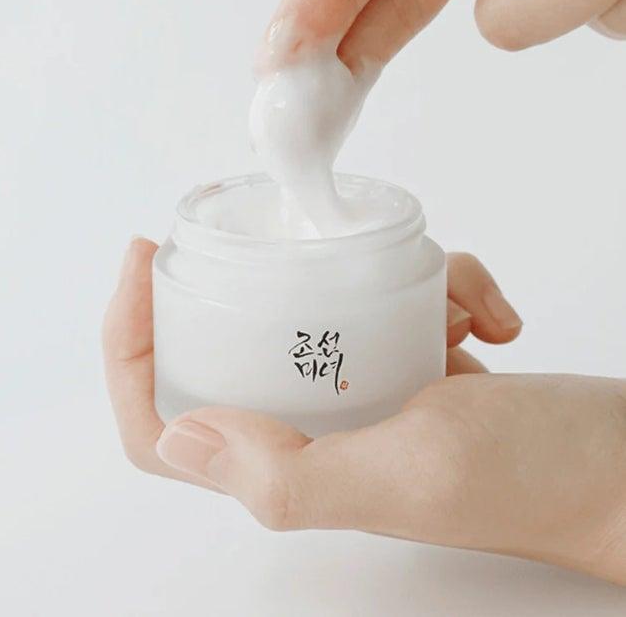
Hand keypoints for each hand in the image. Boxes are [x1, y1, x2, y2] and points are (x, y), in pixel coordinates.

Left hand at [102, 239, 519, 483]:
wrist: (625, 471)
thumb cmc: (531, 480)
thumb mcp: (408, 471)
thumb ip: (291, 474)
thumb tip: (182, 435)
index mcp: (291, 467)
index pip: (162, 424)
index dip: (128, 346)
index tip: (145, 258)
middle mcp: (317, 433)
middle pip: (228, 350)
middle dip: (238, 283)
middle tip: (258, 225)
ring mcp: (367, 396)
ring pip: (322, 312)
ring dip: (379, 280)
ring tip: (451, 291)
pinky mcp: (418, 366)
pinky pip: (396, 304)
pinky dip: (443, 289)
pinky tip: (487, 312)